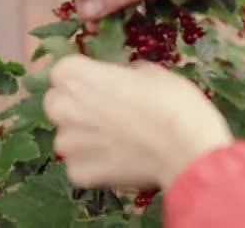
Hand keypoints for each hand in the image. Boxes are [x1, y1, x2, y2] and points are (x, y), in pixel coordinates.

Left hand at [44, 55, 232, 188]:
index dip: (84, 78)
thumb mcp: (150, 72)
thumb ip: (121, 74)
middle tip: (106, 112)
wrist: (187, 150)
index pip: (63, 72)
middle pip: (57, 103)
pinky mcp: (79, 173)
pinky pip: (80, 165)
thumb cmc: (172, 102)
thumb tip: (119, 80)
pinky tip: (120, 161)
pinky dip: (96, 164)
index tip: (100, 84)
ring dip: (85, 138)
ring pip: (68, 137)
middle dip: (75, 106)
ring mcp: (68, 144)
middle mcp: (62, 108)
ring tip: (118, 141)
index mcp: (75, 75)